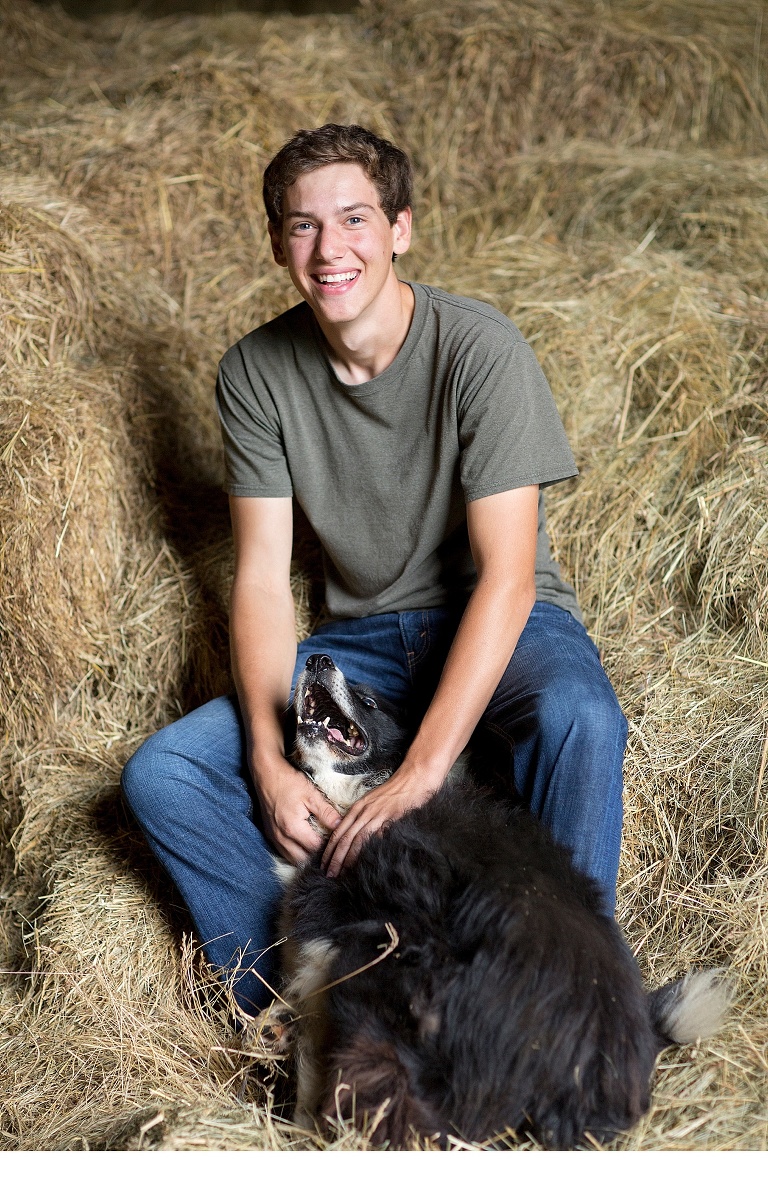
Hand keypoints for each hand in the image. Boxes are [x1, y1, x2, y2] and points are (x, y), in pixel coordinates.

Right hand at [254, 756, 340, 864]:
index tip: (336, 839)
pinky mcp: (269, 834)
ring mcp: (273, 837)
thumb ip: (327, 813)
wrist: (266, 774)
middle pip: (303, 859)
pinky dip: (295, 851)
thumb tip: (341, 825)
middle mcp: (281, 837)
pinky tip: (304, 843)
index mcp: (293, 828)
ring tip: (317, 845)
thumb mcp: (312, 795)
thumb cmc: (289, 782)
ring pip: (292, 859)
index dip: (328, 846)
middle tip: (328, 845)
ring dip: (305, 856)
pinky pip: (284, 852)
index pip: (315, 848)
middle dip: (317, 855)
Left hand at [321, 763, 436, 877]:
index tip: (324, 863)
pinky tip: (362, 864)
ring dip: (346, 858)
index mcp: (357, 808)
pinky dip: (366, 852)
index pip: (338, 832)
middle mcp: (363, 812)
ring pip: (355, 840)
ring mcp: (375, 815)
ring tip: (340, 873)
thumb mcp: (374, 802)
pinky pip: (374, 838)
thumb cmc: (396, 791)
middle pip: (343, 838)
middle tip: (328, 874)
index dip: (329, 849)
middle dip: (334, 858)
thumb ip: (365, 817)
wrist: (413, 779)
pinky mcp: (388, 819)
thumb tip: (357, 837)